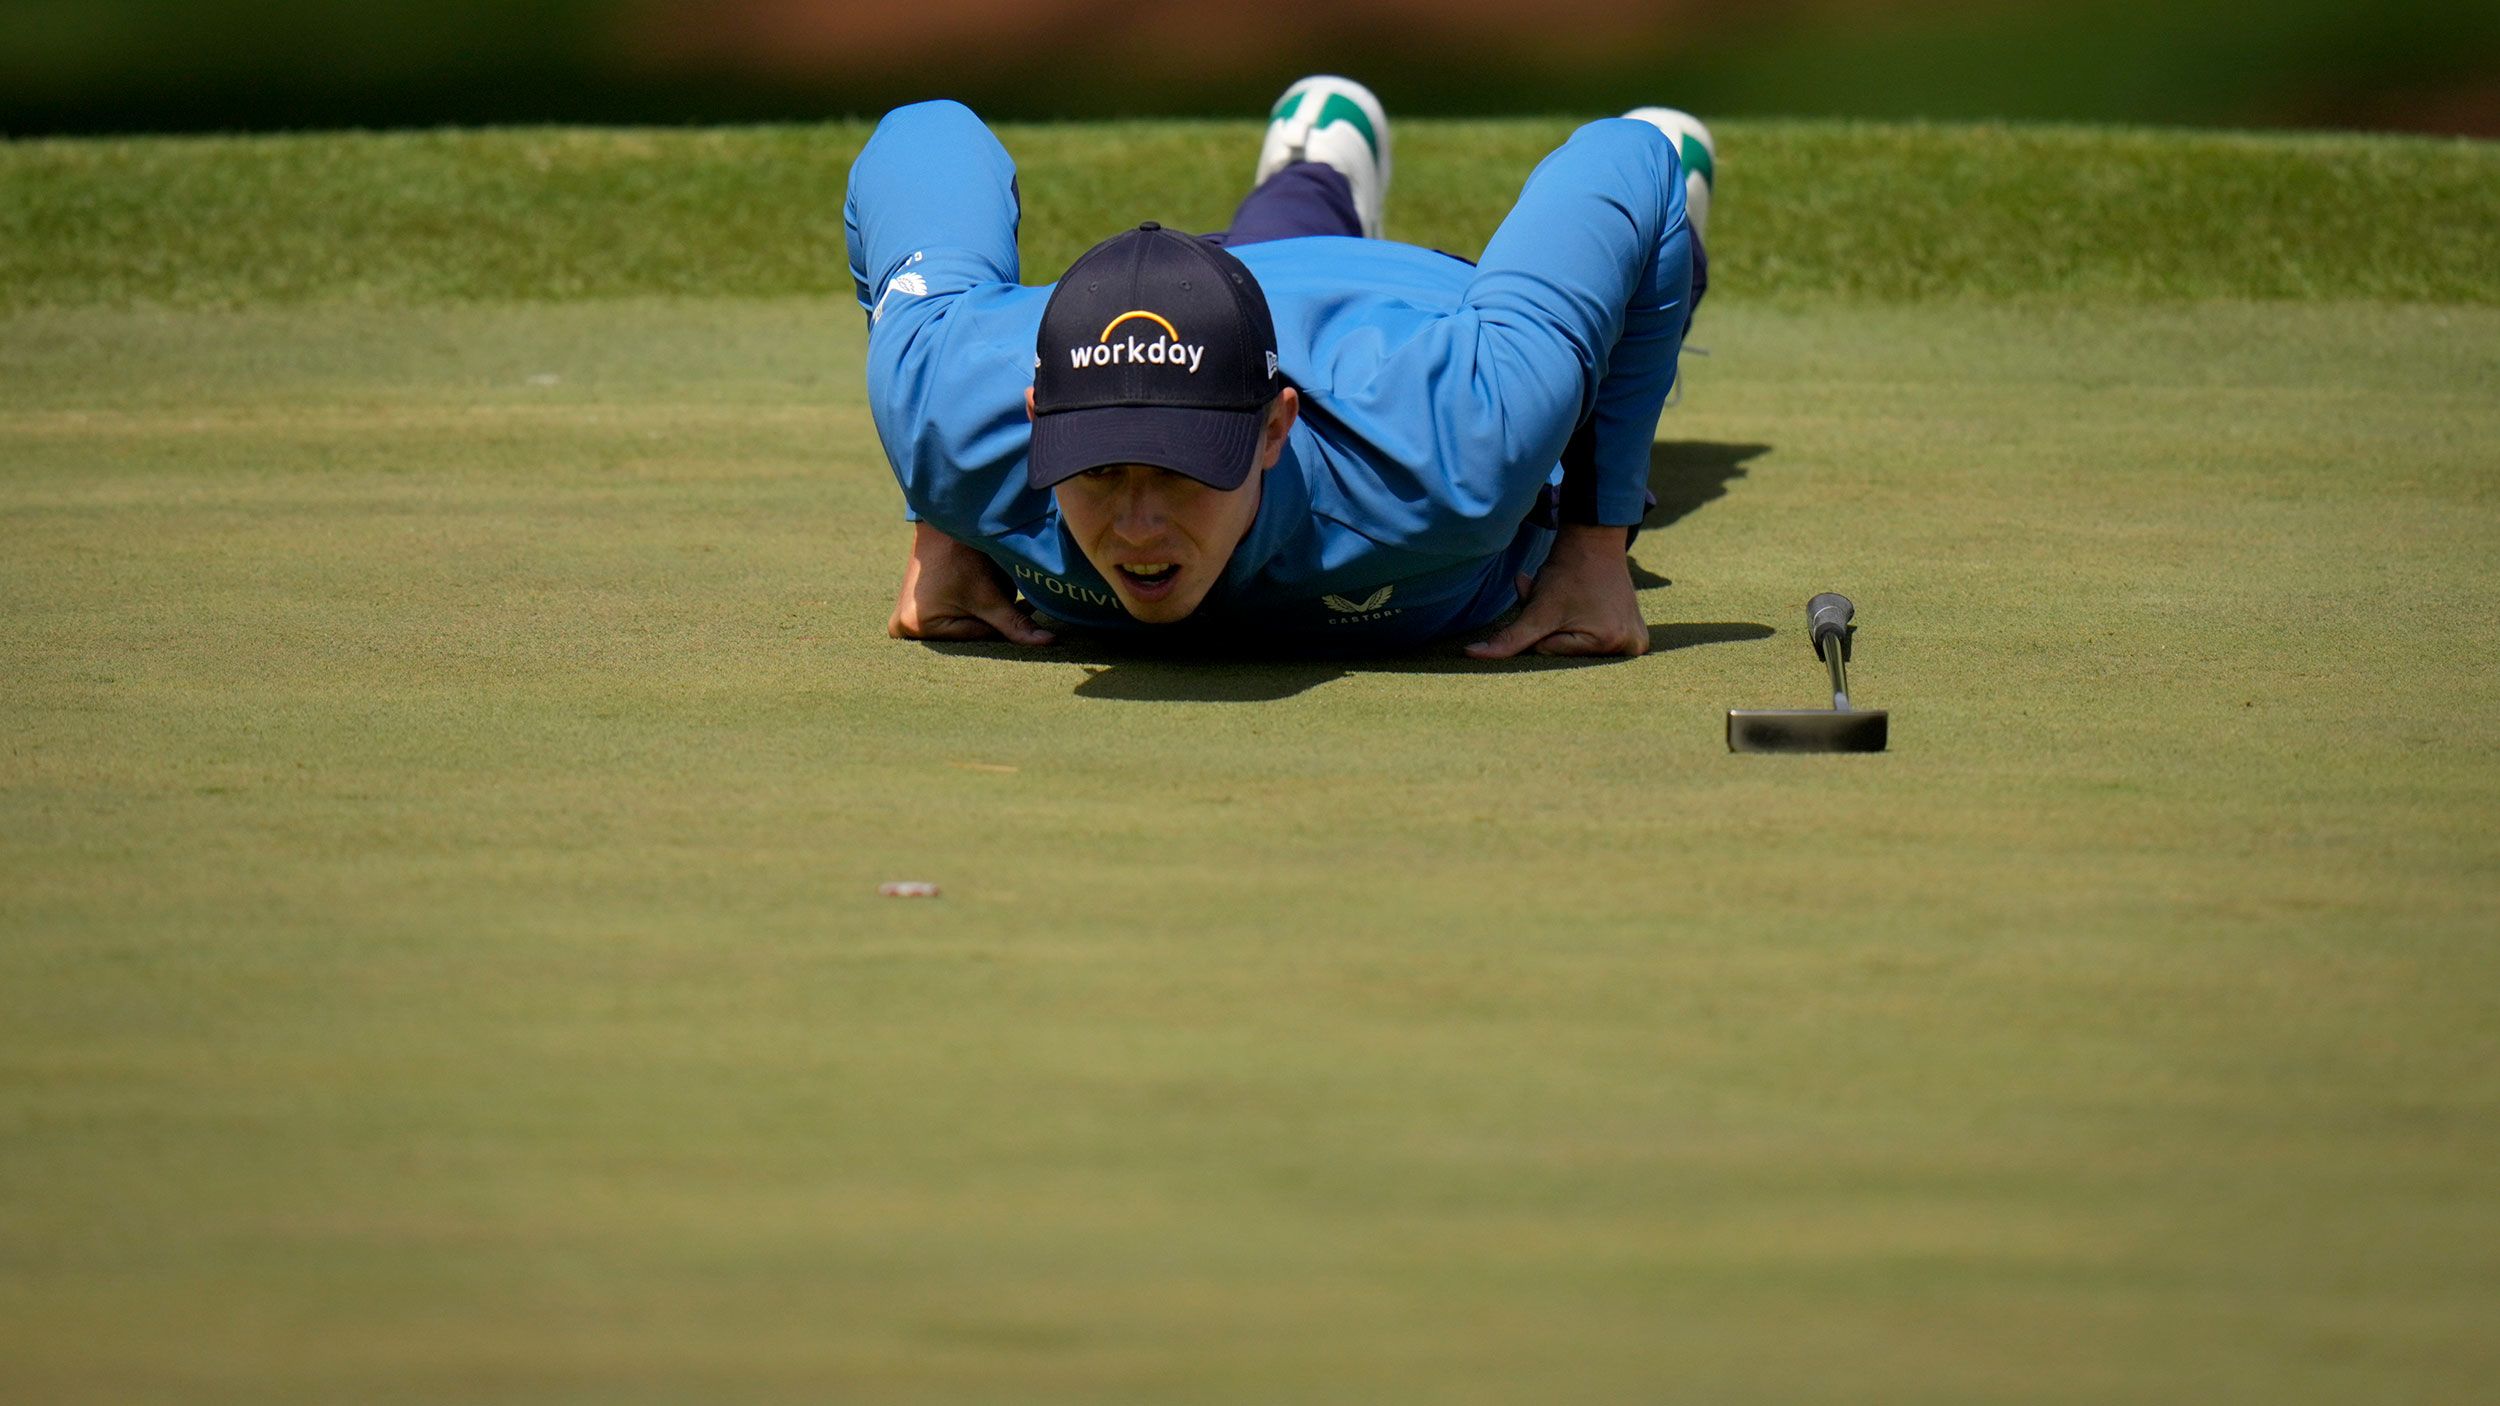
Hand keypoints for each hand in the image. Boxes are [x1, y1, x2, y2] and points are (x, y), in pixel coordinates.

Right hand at [888, 521, 1056, 644]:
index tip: (1025, 607)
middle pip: (966, 633)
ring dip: (981, 611)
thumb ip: (1015, 623)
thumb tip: (1047, 643)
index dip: (1001, 623)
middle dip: (990, 618)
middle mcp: (903, 628)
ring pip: (962, 624)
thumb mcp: (989, 594)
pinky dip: (968, 605)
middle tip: (1004, 591)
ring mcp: (904, 618)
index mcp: (915, 627)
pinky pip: (950, 616)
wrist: (943, 521)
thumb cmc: (961, 554)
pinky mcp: (912, 609)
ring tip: (985, 583)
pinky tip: (975, 586)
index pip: (975, 636)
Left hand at [1465, 523, 1649, 658]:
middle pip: (1568, 653)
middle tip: (1559, 602)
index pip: (1553, 653)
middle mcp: (1630, 647)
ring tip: (1574, 602)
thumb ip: (1509, 638)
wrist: (1593, 541)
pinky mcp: (1636, 634)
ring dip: (1565, 627)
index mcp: (1610, 642)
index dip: (1542, 629)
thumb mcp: (1537, 608)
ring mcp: (1636, 642)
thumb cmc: (1567, 572)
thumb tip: (1472, 655)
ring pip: (1579, 647)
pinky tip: (1586, 606)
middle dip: (1553, 630)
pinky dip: (1584, 627)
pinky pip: (1596, 641)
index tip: (1552, 606)